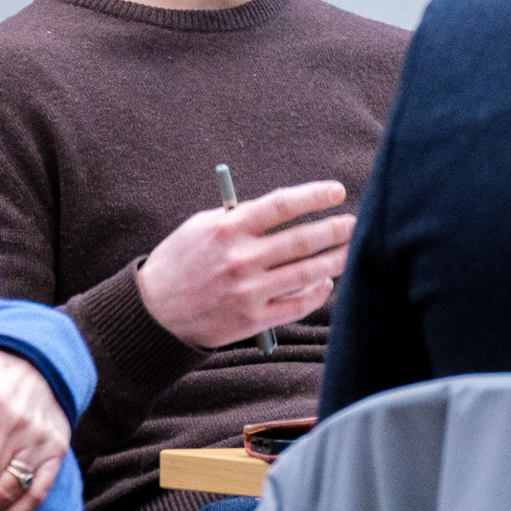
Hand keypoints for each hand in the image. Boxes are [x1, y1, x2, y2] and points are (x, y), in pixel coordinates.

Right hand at [136, 180, 353, 348]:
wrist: (155, 312)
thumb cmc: (181, 261)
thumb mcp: (202, 226)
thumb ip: (241, 217)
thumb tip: (284, 209)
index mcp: (228, 227)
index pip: (282, 204)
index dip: (315, 196)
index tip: (336, 191)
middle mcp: (242, 259)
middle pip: (303, 240)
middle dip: (336, 229)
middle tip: (355, 223)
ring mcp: (249, 291)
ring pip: (307, 273)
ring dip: (335, 260)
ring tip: (350, 250)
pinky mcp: (253, 319)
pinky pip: (298, 305)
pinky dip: (317, 293)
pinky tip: (326, 282)